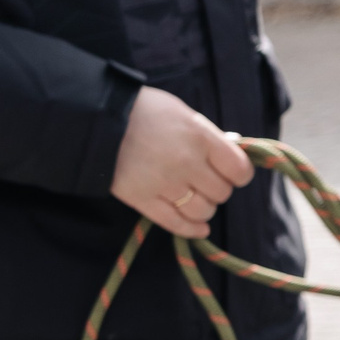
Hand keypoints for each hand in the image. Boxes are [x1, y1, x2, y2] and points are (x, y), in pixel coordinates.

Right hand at [111, 86, 253, 238]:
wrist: (99, 120)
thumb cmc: (145, 111)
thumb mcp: (184, 114)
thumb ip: (209, 135)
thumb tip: (233, 147)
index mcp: (200, 138)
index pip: (238, 169)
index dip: (240, 174)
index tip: (234, 173)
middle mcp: (187, 163)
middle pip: (221, 192)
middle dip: (219, 189)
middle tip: (207, 181)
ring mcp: (165, 184)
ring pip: (202, 210)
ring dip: (205, 207)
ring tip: (197, 198)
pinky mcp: (143, 200)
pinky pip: (175, 224)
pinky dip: (191, 229)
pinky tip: (199, 228)